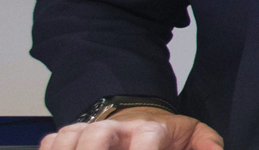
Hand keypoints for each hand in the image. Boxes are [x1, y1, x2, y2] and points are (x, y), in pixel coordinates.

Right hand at [39, 108, 222, 149]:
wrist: (137, 116)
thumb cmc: (164, 134)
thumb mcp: (192, 134)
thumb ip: (207, 144)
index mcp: (149, 128)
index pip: (146, 138)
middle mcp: (116, 128)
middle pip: (97, 135)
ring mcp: (89, 131)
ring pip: (70, 137)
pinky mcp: (70, 136)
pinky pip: (51, 142)